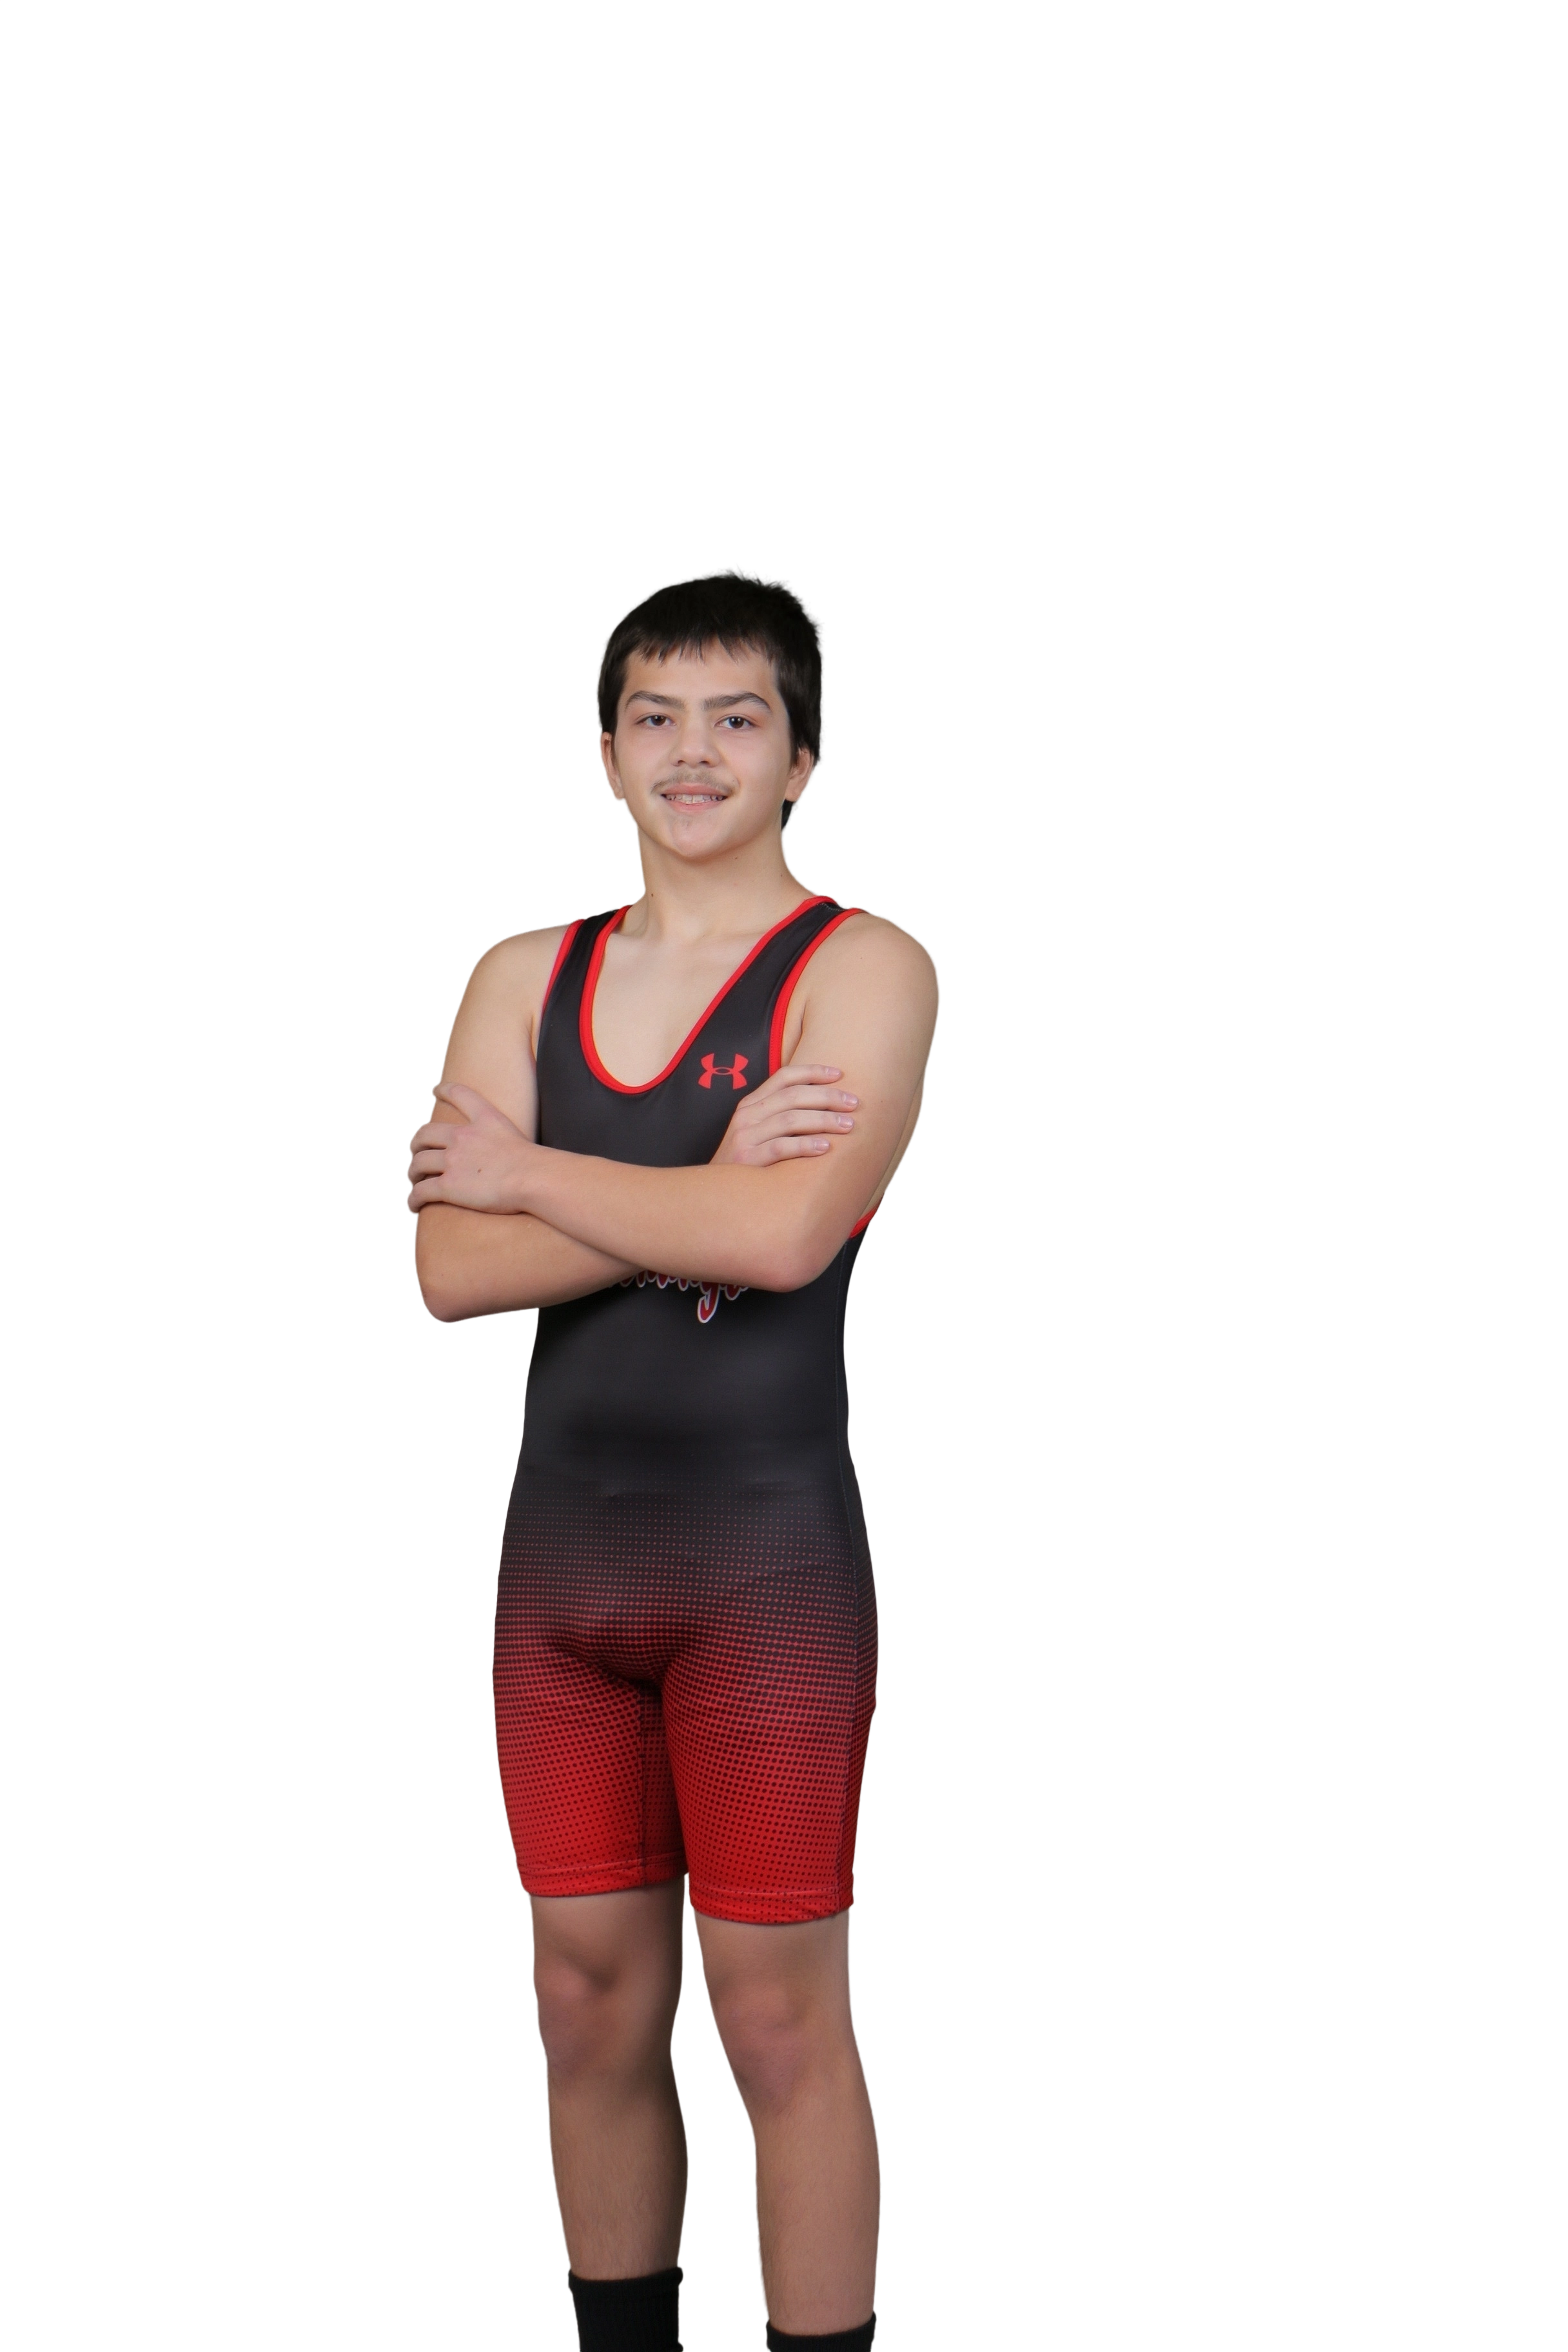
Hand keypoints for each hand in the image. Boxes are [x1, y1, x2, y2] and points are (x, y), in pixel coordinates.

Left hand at [403, 1081, 534, 1214]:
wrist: (533, 1178)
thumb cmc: (537, 1165)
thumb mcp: (522, 1140)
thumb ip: (510, 1143)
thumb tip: (514, 1159)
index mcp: (484, 1120)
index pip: (460, 1095)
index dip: (445, 1091)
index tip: (436, 1090)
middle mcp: (463, 1136)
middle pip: (426, 1134)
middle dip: (417, 1144)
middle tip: (417, 1153)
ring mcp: (453, 1161)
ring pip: (419, 1163)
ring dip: (413, 1172)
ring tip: (414, 1180)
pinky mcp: (448, 1186)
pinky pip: (421, 1192)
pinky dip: (413, 1199)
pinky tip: (412, 1207)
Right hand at [709, 1062, 857, 1167]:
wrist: (715, 1192)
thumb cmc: (747, 1161)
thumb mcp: (758, 1131)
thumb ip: (781, 1115)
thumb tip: (824, 1104)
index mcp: (751, 1103)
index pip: (784, 1077)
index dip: (813, 1072)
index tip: (840, 1075)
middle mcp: (747, 1115)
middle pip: (793, 1096)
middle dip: (828, 1097)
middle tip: (854, 1104)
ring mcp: (745, 1137)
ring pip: (791, 1119)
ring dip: (824, 1120)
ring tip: (848, 1125)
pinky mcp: (747, 1160)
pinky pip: (781, 1147)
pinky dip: (806, 1145)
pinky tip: (825, 1147)